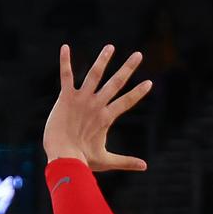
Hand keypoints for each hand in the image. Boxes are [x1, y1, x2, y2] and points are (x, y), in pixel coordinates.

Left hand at [43, 44, 151, 170]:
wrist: (62, 156)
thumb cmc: (83, 160)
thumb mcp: (107, 160)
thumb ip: (126, 161)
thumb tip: (145, 166)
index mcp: (106, 118)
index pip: (127, 101)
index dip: (139, 92)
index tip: (149, 82)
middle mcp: (96, 105)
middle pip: (116, 83)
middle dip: (128, 68)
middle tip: (138, 54)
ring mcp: (81, 99)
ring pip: (94, 75)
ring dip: (103, 59)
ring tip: (110, 47)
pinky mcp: (66, 98)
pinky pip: (66, 75)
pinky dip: (65, 61)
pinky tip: (65, 47)